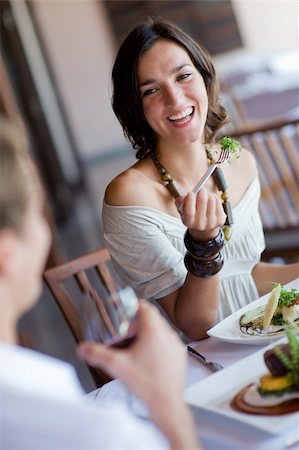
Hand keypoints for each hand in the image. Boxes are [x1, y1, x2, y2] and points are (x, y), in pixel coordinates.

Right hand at [78, 301, 200, 448]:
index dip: (133, 305)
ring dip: (147, 332)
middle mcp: (168, 334)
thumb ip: (97, 354)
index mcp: (154, 331)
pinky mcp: (179, 356)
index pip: (145, 306)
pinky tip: (147, 356)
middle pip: (152, 317)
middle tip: (125, 329)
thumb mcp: (117, 366)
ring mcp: (175, 345)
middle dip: (137, 321)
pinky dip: (157, 343)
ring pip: (161, 329)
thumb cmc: (147, 385)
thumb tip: (83, 348)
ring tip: (134, 344)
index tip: (124, 307)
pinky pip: (167, 342)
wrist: (167, 404)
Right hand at [176, 187, 225, 239]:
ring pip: (211, 199)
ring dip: (208, 194)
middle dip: (201, 192)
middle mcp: (200, 225)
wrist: (204, 228)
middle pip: (202, 201)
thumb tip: (183, 197)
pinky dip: (214, 198)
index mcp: (189, 222)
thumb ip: (180, 202)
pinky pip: (218, 202)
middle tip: (201, 189)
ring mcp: (211, 223)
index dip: (190, 200)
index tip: (191, 193)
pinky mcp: (220, 220)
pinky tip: (211, 201)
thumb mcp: (182, 210)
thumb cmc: (192, 215)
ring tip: (206, 197)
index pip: (189, 212)